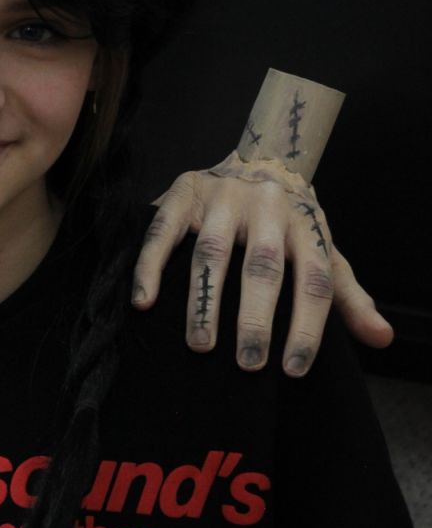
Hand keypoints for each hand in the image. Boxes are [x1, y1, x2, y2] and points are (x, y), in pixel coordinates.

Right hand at [131, 152, 392, 376]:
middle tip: (248, 364)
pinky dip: (150, 266)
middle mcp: (267, 207)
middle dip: (256, 317)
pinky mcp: (183, 193)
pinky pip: (163, 230)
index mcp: (306, 224)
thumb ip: (349, 298)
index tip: (293, 370)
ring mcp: (222, 197)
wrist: (261, 157)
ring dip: (204, 301)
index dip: (306, 327)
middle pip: (262, 265)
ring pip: (212, 251)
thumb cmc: (292, 222)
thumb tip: (382, 339)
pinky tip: (144, 302)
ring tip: (201, 345)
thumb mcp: (325, 252)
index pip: (313, 280)